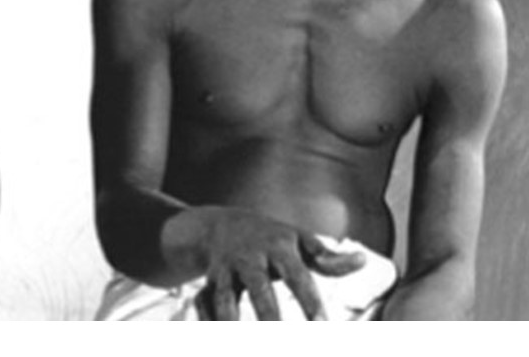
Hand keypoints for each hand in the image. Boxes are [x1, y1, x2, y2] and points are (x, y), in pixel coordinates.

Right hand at [186, 207, 364, 320]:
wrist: (220, 224)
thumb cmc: (271, 238)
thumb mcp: (299, 240)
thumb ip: (328, 257)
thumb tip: (362, 260)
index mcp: (277, 247)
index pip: (297, 275)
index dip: (309, 300)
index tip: (322, 325)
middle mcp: (249, 258)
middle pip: (258, 288)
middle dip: (267, 313)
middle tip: (278, 336)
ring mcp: (225, 270)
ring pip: (223, 296)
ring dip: (229, 319)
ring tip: (235, 341)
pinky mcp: (207, 282)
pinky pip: (202, 301)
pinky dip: (205, 319)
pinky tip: (212, 332)